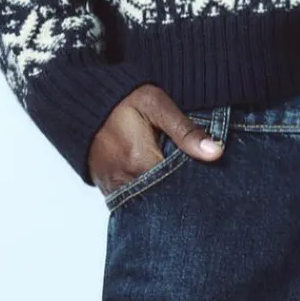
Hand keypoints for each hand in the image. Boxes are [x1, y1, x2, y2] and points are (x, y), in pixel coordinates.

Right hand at [88, 83, 223, 194]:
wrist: (84, 100)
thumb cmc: (122, 99)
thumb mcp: (156, 105)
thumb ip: (186, 130)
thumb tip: (216, 153)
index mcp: (140, 161)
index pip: (180, 186)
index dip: (197, 182)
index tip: (208, 174)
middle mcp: (124, 181)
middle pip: (165, 198)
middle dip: (182, 190)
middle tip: (194, 173)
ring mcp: (113, 188)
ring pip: (149, 201)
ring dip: (165, 192)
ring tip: (177, 175)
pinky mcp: (108, 189)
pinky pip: (134, 200)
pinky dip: (149, 193)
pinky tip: (161, 181)